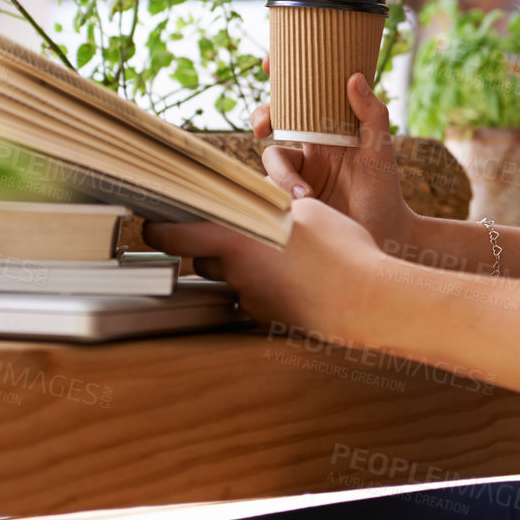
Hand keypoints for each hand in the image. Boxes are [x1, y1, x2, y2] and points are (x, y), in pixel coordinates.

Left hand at [145, 197, 379, 334]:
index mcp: (236, 238)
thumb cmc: (341, 249)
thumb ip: (269, 206)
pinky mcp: (265, 318)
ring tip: (276, 254)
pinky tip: (293, 278)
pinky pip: (255, 296)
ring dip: (241, 267)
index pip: (174, 236)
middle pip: (204, 259)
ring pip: (231, 278)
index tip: (152, 224)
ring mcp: (250, 298)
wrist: (366, 300)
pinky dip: (266, 286)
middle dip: (213, 249)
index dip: (158, 230)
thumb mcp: (305, 210)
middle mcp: (235, 271)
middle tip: (236, 234)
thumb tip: (257, 202)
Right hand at [253, 54, 415, 249]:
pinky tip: (301, 207)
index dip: (283, 76)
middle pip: (274, 120)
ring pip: (271, 158)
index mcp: (330, 127)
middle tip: (264, 127)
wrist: (383, 235)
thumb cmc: (384, 190)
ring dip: (281, 175)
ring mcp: (299, 172)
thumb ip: (371, 114)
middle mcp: (311, 146)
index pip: (304, 95)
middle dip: (262, 117)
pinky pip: (271, 189)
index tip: (269, 62)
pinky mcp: (291, 198)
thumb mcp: (380, 149)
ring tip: (306, 195)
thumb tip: (355, 76)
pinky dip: (280, 195)